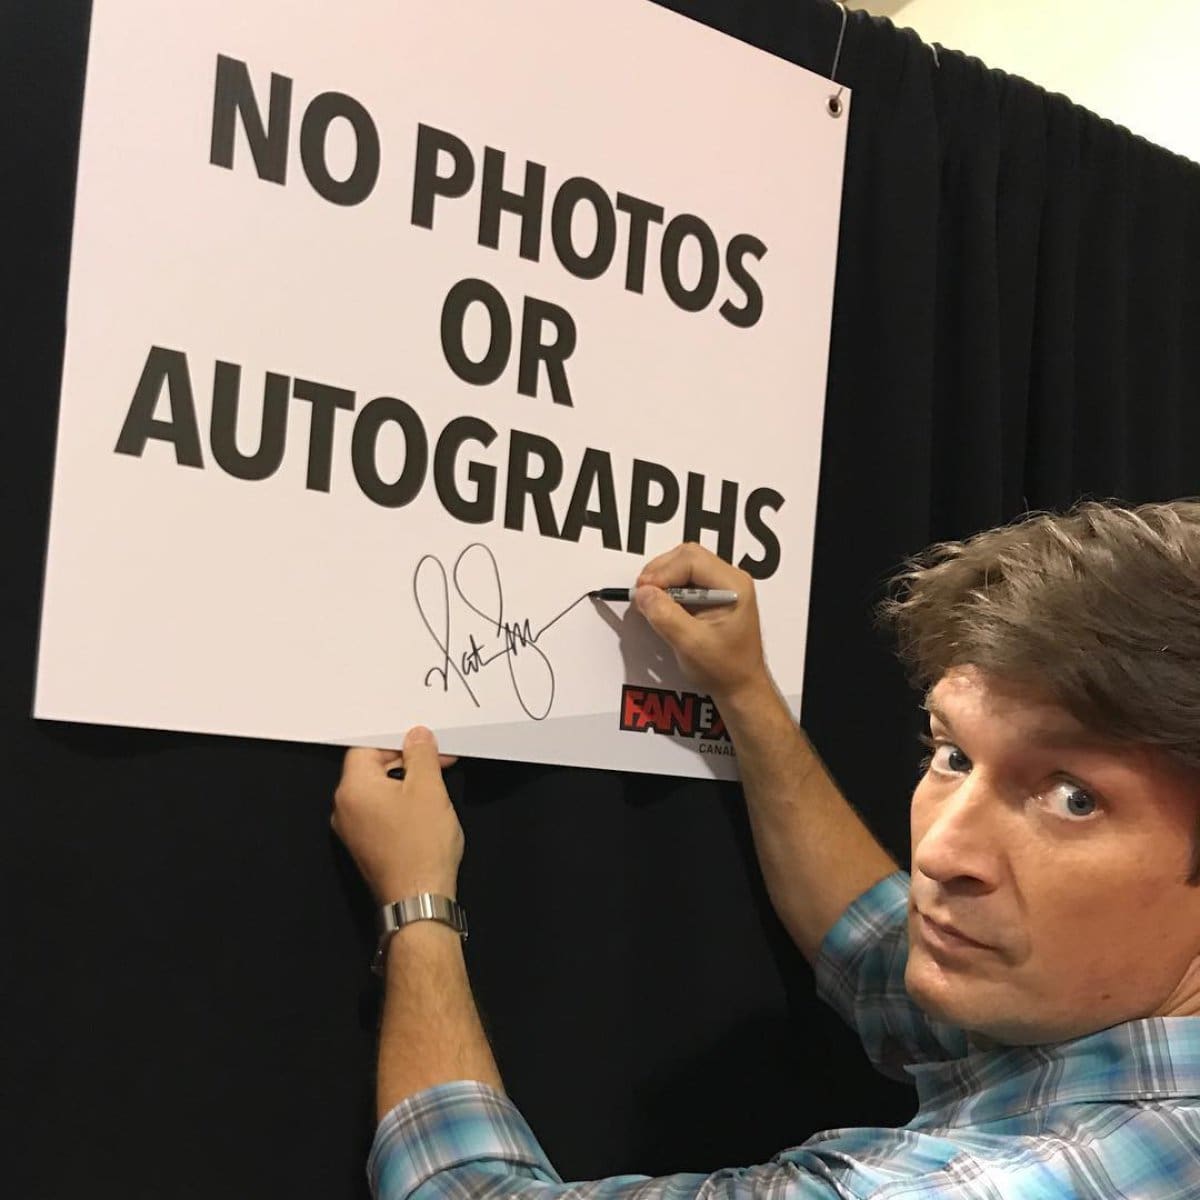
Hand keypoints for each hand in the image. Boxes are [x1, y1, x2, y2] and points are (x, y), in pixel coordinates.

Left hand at [331, 727, 462, 903]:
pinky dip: (400, 806)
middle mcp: (345, 809)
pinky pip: (380, 813)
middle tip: (436, 765)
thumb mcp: (429, 788)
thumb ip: (421, 755)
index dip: (397, 742)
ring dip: (405, 784)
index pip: (367, 748)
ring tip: (434, 791)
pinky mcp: (365, 846)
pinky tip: (424, 812)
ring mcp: (353, 830)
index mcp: (353, 789)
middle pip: (371, 769)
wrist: (419, 900)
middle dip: (406, 762)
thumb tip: (416, 738)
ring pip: (378, 792)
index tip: (422, 745)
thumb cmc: (420, 852)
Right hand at [635, 542, 771, 707]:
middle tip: (642, 594)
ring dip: (662, 579)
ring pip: (684, 564)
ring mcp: (722, 585)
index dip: (662, 572)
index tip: (642, 592)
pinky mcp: (712, 595)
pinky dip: (668, 588)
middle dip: (660, 572)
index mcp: (733, 586)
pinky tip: (660, 606)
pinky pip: (686, 579)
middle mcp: (730, 580)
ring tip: (649, 602)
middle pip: (687, 556)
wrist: (740, 687)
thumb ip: (665, 616)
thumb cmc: (724, 668)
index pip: (692, 560)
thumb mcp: (690, 644)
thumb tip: (642, 593)